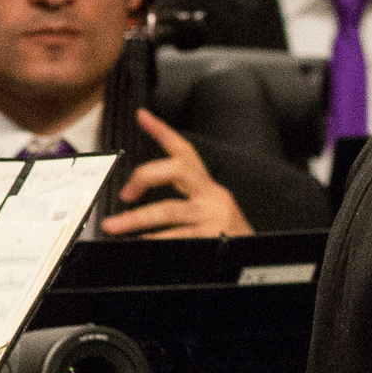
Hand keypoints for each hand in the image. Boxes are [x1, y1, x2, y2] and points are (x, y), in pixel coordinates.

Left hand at [99, 110, 254, 238]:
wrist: (258, 256)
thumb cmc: (228, 234)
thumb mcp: (210, 209)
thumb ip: (183, 199)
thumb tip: (139, 198)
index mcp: (207, 187)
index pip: (185, 152)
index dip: (163, 132)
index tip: (142, 116)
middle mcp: (212, 196)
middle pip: (176, 169)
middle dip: (144, 176)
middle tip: (125, 193)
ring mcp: (213, 217)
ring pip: (169, 209)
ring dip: (136, 218)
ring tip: (114, 225)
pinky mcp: (213, 237)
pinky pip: (177, 237)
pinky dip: (154, 240)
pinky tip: (141, 243)